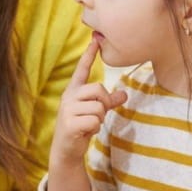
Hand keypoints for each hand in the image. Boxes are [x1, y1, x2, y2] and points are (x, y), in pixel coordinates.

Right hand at [51, 39, 126, 167]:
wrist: (66, 150)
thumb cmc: (81, 128)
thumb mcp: (95, 112)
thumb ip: (108, 102)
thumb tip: (125, 95)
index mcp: (73, 91)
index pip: (82, 70)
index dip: (89, 55)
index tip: (95, 40)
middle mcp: (68, 97)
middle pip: (98, 89)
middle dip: (105, 103)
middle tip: (98, 115)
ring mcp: (67, 110)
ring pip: (99, 106)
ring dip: (100, 118)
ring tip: (89, 124)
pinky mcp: (69, 123)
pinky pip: (95, 120)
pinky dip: (95, 128)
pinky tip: (86, 132)